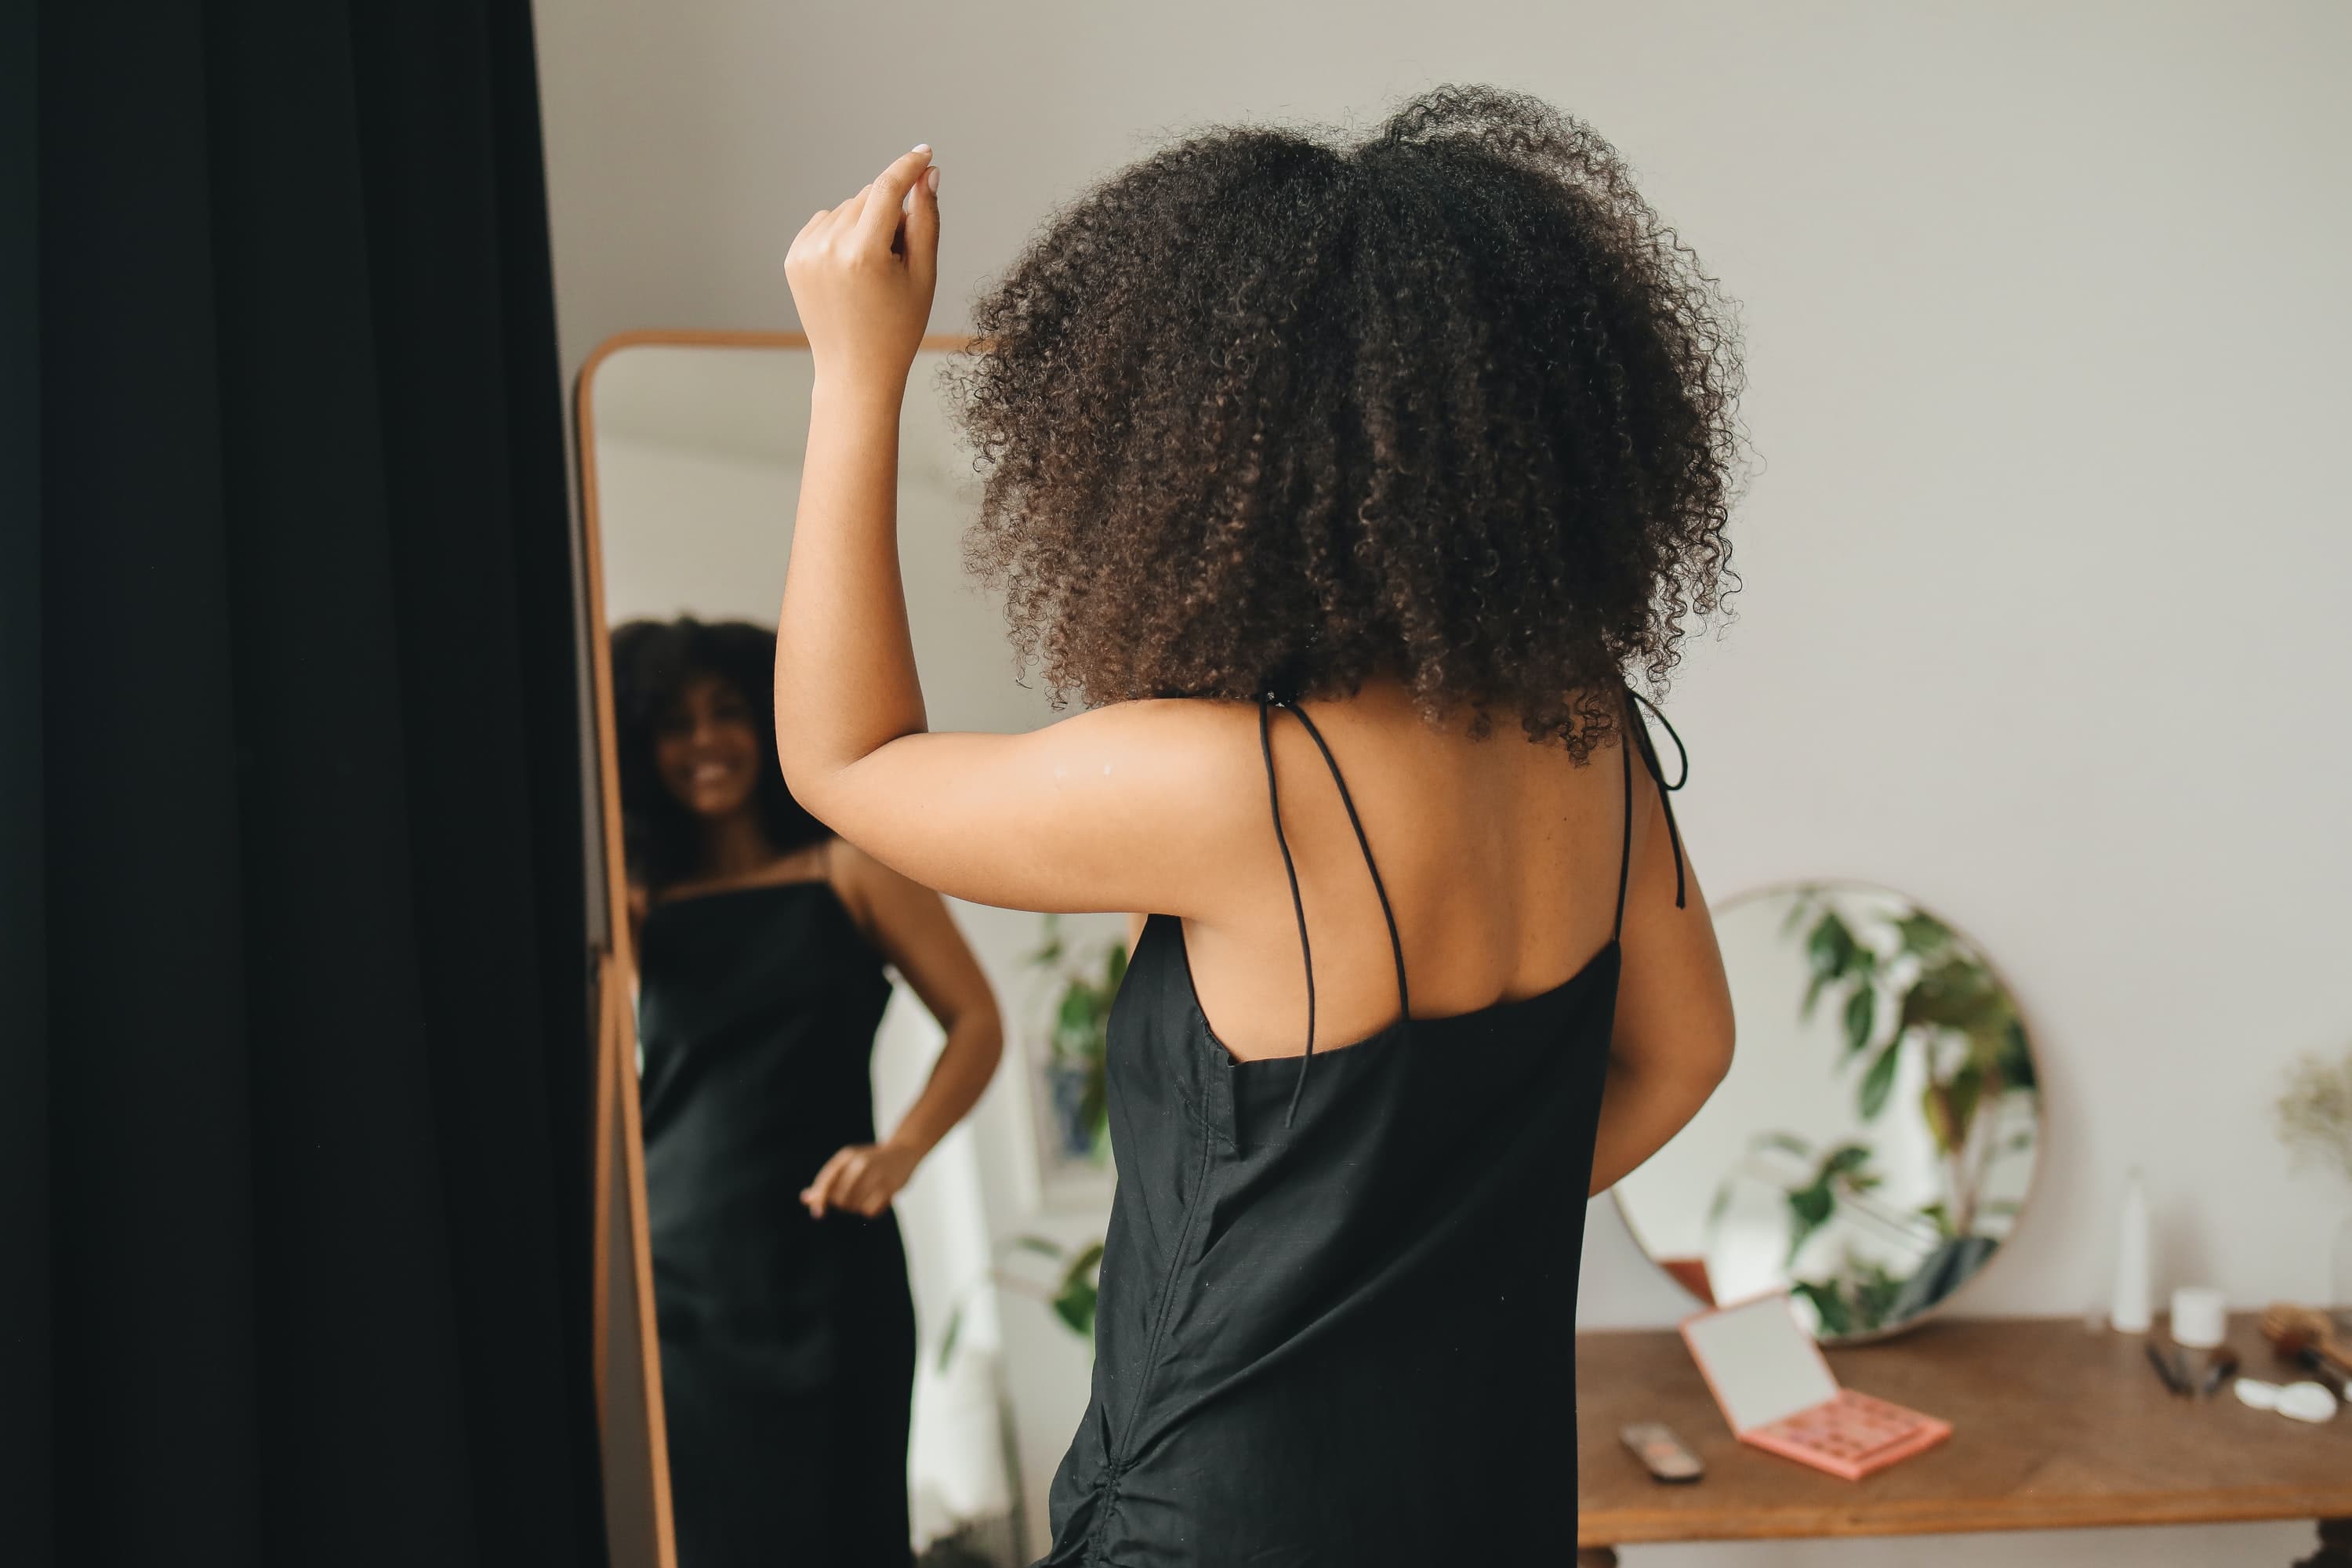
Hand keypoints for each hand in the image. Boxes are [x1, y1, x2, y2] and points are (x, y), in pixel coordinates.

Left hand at [784, 145, 939, 392]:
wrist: (855, 371)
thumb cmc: (898, 327)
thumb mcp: (923, 274)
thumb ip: (926, 219)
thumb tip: (927, 175)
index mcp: (863, 254)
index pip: (886, 188)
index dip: (908, 166)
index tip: (925, 153)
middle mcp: (828, 247)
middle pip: (869, 198)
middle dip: (890, 214)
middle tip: (899, 259)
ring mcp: (805, 252)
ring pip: (847, 208)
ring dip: (867, 223)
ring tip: (874, 271)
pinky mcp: (793, 257)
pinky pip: (826, 222)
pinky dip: (844, 233)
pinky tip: (852, 269)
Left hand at [800, 1140, 921, 1218]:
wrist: (904, 1150)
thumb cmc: (870, 1161)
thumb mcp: (848, 1164)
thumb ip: (828, 1181)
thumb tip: (805, 1199)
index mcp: (847, 1156)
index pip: (827, 1181)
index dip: (819, 1198)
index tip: (818, 1213)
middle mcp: (860, 1164)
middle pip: (839, 1198)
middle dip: (842, 1205)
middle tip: (851, 1201)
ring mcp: (876, 1175)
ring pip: (855, 1206)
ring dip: (857, 1208)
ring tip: (866, 1198)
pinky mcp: (889, 1187)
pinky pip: (870, 1211)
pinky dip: (870, 1211)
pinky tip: (877, 1202)